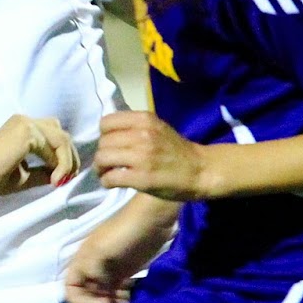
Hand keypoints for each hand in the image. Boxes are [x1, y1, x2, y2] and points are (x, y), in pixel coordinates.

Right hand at [0, 114, 77, 196]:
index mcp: (21, 127)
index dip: (63, 155)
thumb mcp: (24, 175)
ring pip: (62, 139)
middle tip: (68, 178)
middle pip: (61, 133)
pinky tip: (54, 179)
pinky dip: (60, 164)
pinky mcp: (27, 131)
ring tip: (61, 180)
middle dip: (70, 156)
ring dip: (67, 161)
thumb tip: (63, 175)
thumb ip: (43, 171)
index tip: (64, 177)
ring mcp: (26, 123)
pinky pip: (55, 146)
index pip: (53, 134)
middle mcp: (24, 120)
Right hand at [63, 205, 173, 302]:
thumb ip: (92, 273)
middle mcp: (91, 270)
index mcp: (81, 263)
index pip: (70, 290)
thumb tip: (95, 292)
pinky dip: (121, 301)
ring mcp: (109, 272)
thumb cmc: (123, 233)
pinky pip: (117, 294)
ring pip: (102, 297)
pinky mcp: (125, 274)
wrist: (152, 220)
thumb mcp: (101, 250)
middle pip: (86, 296)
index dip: (82, 302)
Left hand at [93, 111, 212, 199]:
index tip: (110, 144)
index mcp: (145, 119)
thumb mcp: (156, 128)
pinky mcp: (142, 178)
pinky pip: (110, 178)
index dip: (104, 135)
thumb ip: (133, 127)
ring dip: (101, 169)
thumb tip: (104, 134)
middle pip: (103, 142)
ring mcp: (142, 157)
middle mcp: (142, 135)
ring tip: (108, 173)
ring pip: (102, 158)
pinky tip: (113, 183)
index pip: (106, 122)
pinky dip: (107, 182)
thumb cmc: (176, 150)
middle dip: (102, 154)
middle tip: (108, 163)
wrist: (201, 170)